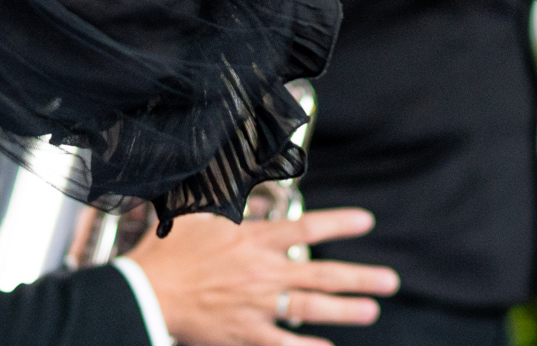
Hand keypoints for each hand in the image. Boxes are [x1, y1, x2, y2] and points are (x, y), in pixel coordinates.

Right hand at [124, 208, 397, 345]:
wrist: (147, 292)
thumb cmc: (168, 253)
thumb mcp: (200, 217)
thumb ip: (234, 210)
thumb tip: (257, 204)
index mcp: (253, 240)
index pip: (306, 227)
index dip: (339, 224)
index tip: (366, 222)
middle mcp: (263, 272)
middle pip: (321, 274)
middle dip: (359, 277)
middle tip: (389, 281)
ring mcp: (257, 306)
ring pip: (311, 308)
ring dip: (345, 310)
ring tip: (371, 311)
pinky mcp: (245, 334)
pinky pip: (283, 344)